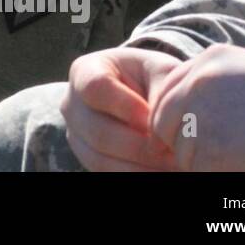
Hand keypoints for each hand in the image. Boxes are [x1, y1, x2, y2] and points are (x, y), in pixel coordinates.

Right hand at [61, 47, 181, 171]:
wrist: (148, 98)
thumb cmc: (155, 79)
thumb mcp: (162, 72)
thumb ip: (161, 91)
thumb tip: (157, 135)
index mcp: (85, 71)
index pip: (95, 88)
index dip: (125, 106)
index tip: (153, 117)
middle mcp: (71, 104)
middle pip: (98, 132)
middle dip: (140, 145)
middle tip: (173, 149)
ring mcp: (76, 135)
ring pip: (101, 159)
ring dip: (141, 165)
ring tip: (172, 163)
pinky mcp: (88, 158)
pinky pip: (108, 173)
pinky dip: (138, 173)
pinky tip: (162, 170)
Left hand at [148, 44, 244, 171]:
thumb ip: (215, 79)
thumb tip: (186, 101)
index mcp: (211, 59)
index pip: (168, 88)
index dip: (172, 112)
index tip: (178, 129)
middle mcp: (199, 81)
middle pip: (164, 117)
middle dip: (176, 137)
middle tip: (202, 151)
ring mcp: (200, 113)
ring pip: (180, 146)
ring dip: (197, 158)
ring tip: (233, 155)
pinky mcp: (207, 148)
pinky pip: (193, 167)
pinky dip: (208, 172)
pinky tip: (233, 166)